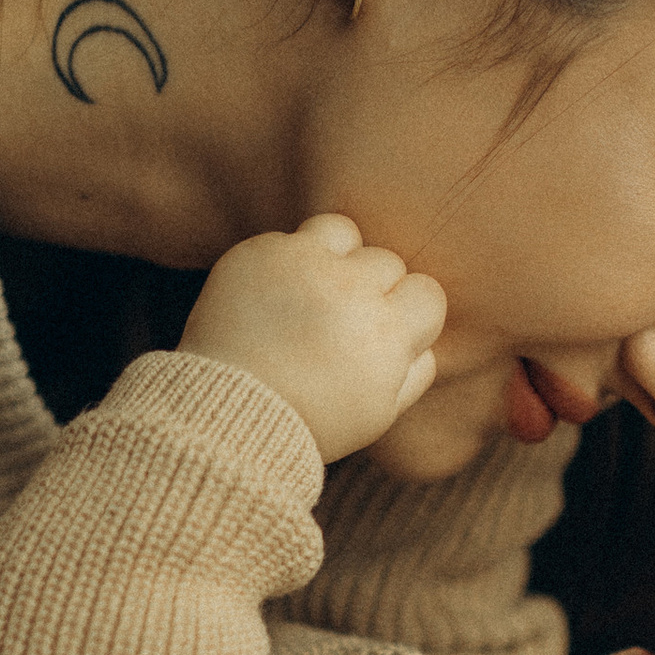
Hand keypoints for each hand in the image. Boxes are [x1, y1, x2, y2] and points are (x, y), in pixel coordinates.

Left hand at [182, 216, 447, 464]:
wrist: (228, 415)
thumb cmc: (309, 421)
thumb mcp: (379, 413)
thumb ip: (415, 371)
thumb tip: (425, 340)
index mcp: (387, 331)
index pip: (427, 293)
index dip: (408, 315)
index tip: (381, 336)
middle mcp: (350, 288)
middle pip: (386, 262)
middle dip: (370, 290)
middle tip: (337, 326)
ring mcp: (302, 263)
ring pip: (343, 233)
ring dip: (336, 257)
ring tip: (314, 294)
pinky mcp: (260, 253)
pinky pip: (290, 239)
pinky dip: (285, 264)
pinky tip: (273, 299)